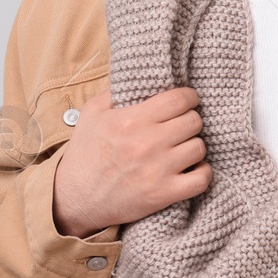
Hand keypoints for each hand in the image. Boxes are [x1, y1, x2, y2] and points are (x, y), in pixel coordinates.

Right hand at [52, 85, 211, 238]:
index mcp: (131, 120)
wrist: (75, 199)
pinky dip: (202, 172)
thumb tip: (141, 79)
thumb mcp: (92, 114)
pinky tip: (192, 168)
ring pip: (199, 148)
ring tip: (183, 147)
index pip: (179, 99)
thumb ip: (115, 92)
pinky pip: (202, 179)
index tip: (187, 101)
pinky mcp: (163, 194)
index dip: (189, 97)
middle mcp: (147, 143)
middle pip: (194, 122)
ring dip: (194, 146)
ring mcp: (158, 170)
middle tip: (182, 125)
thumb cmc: (84, 154)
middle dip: (191, 120)